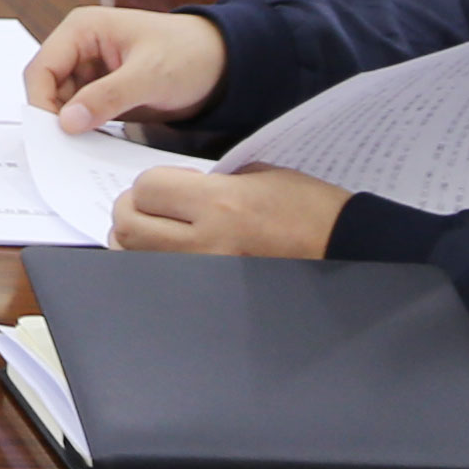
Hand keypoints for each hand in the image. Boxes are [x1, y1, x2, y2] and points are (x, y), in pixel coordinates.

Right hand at [26, 4, 227, 131]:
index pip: (42, 68)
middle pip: (48, 88)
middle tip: (68, 148)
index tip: (53, 134)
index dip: (41, 101)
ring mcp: (92, 71)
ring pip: (64, 104)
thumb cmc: (190, 54)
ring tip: (87, 148)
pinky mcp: (105, 91)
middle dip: (56, 116)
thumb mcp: (149, 76)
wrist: (224, 65)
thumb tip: (66, 121)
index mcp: (82, 29)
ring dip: (72, 125)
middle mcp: (81, 47)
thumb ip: (106, 97)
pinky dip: (87, 129)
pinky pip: (84, 113)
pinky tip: (98, 143)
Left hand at [112, 162, 350, 257]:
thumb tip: (169, 191)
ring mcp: (206, 274)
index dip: (148, 184)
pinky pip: (160, 278)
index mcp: (221, 205)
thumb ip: (205, 182)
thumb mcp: (255, 176)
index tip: (164, 185)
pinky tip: (170, 253)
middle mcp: (207, 244)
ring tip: (156, 231)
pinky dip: (153, 264)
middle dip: (129, 210)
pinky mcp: (211, 293)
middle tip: (148, 206)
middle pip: (127, 227)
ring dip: (135, 241)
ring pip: (133, 258)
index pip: (146, 190)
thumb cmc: (307, 209)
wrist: (341, 249)